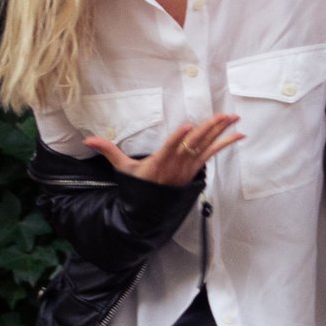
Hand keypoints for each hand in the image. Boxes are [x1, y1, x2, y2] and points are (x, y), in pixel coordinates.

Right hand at [83, 112, 243, 185]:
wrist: (151, 210)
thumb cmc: (139, 186)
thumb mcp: (122, 169)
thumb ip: (108, 150)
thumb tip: (87, 140)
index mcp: (159, 162)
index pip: (170, 148)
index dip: (179, 139)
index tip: (188, 127)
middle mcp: (177, 164)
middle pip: (194, 144)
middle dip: (209, 129)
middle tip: (222, 115)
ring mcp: (188, 167)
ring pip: (206, 146)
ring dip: (221, 131)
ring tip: (233, 117)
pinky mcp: (195, 168)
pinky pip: (213, 153)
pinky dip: (226, 143)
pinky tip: (239, 134)